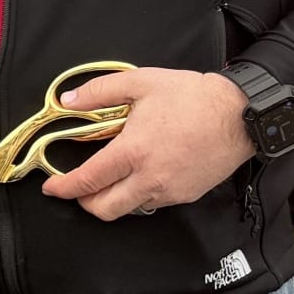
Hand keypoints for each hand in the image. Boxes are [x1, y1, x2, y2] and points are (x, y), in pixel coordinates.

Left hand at [40, 67, 252, 222]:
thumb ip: (98, 91)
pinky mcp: (187, 195)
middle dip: (85, 203)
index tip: (51, 188)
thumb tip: (67, 100)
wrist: (242, 114)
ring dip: (112, 201)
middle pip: (105, 209)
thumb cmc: (194, 97)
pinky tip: (139, 176)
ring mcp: (170, 191)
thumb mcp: (140, 83)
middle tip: (78, 188)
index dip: (63, 188)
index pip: (87, 181)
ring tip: (109, 180)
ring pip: (129, 210)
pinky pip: (153, 204)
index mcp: (134, 152)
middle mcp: (150, 178)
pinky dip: (138, 196)